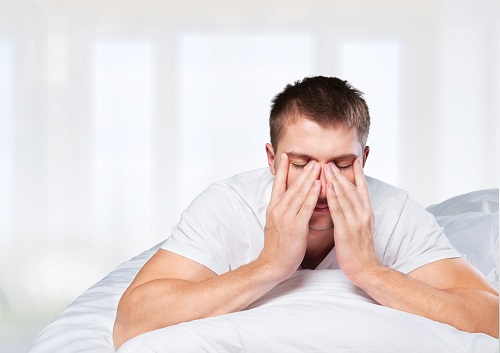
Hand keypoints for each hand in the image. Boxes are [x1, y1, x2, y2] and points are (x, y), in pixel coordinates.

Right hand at [259, 153, 320, 279]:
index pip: (277, 184)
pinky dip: (312, 195)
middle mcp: (278, 210)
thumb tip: (288, 200)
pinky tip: (319, 186)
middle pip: (292, 186)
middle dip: (303, 171)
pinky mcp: (295, 227)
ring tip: (318, 166)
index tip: (285, 155)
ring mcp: (286, 217)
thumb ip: (281, 210)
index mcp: (273, 208)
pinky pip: (306, 208)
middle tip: (313, 159)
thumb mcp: (274, 223)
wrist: (272, 264)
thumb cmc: (277, 246)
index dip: (281, 169)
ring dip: (310, 178)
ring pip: (299, 194)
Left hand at [324, 158, 380, 284]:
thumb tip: (348, 204)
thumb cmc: (360, 250)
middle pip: (351, 189)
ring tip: (326, 168)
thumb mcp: (361, 228)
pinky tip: (327, 187)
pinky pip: (339, 211)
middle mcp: (363, 214)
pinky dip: (333, 197)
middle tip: (331, 161)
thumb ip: (356, 214)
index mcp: (366, 213)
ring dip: (335, 181)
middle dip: (341, 174)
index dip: (358, 174)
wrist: (367, 269)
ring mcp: (356, 221)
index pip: (363, 189)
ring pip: (345, 196)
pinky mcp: (347, 230)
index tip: (354, 160)